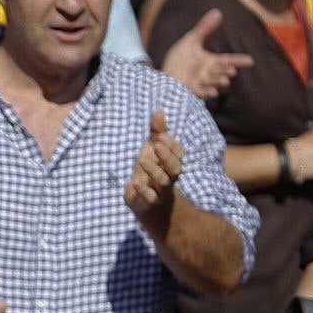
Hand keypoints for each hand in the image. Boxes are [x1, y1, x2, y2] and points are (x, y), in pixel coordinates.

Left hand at [124, 110, 182, 227]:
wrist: (146, 202)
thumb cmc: (151, 170)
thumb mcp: (153, 150)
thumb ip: (157, 132)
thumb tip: (158, 111)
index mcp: (172, 163)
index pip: (179, 153)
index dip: (171, 144)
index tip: (159, 135)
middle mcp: (169, 176)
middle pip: (176, 168)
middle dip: (168, 156)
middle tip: (156, 144)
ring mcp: (160, 190)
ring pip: (163, 181)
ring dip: (154, 170)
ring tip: (142, 159)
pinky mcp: (149, 202)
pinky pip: (150, 197)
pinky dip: (144, 189)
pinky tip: (134, 181)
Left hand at [158, 9, 253, 101]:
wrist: (164, 75)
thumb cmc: (179, 59)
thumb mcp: (191, 41)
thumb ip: (204, 28)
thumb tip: (217, 11)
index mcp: (211, 61)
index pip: (228, 60)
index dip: (239, 60)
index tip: (250, 61)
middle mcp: (209, 73)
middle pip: (223, 72)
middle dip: (228, 71)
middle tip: (231, 70)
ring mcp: (202, 83)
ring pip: (215, 82)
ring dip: (220, 81)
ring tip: (224, 80)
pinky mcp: (192, 91)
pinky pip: (203, 93)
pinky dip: (208, 92)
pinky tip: (213, 91)